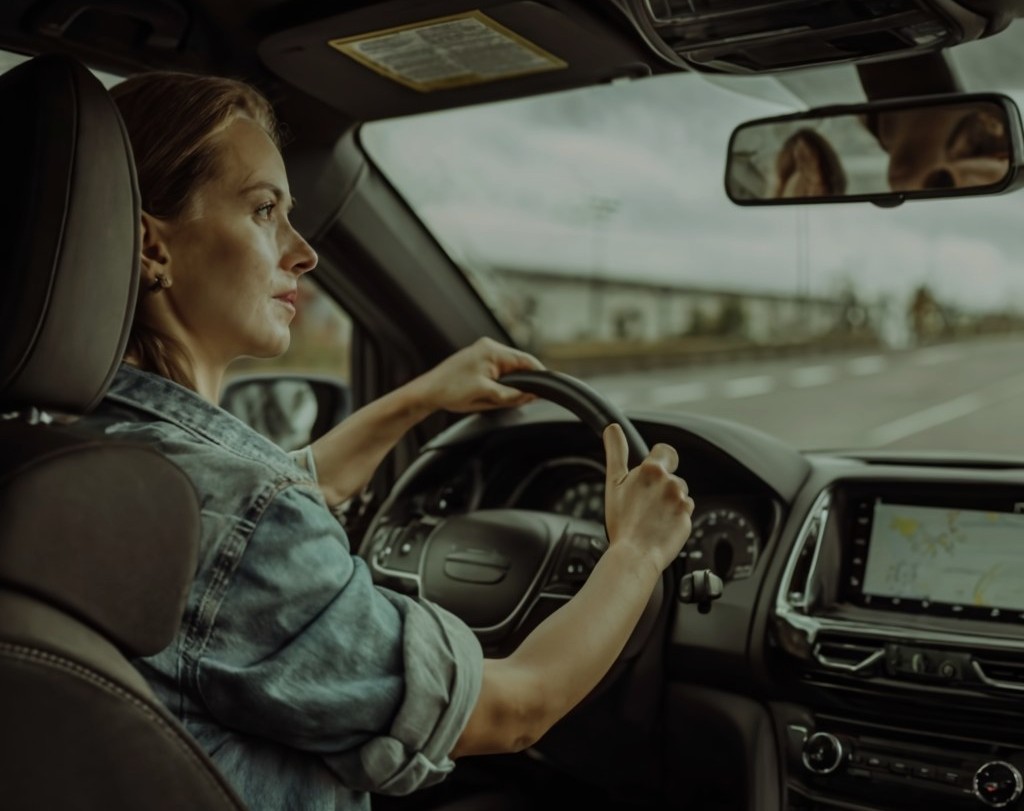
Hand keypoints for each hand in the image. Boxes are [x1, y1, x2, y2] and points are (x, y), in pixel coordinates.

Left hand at [413, 337, 543, 413]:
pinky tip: (491, 396)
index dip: (540, 375)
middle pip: (518, 366)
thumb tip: (532, 395)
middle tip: (522, 400)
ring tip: (496, 399)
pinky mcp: (477, 363)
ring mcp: (482, 354)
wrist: (425, 393)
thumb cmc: (450, 390)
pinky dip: (499, 385)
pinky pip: (497, 374)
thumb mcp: (485, 395)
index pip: (527, 360)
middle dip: (522, 384)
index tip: (548, 389)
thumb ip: (511, 395)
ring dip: (509, 386)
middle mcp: (488, 348)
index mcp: (492, 350)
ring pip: (508, 372)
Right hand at [602, 423, 693, 571]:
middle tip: (645, 503)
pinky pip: (683, 513)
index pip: (665, 451)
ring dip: (669, 503)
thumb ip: (616, 451)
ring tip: (651, 518)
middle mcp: (671, 482)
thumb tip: (612, 428)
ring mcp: (682, 501)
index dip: (659, 459)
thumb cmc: (622, 522)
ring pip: (678, 495)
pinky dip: (675, 518)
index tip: (652, 472)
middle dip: (662, 486)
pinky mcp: (688, 519)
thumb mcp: (613, 482)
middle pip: (671, 476)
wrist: (635, 555)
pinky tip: (660, 527)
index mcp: (652, 470)